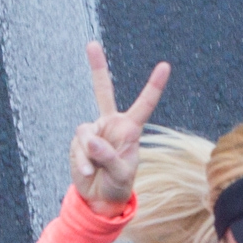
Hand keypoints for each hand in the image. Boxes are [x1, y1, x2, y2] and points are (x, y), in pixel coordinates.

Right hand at [70, 43, 169, 215]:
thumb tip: (92, 141)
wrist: (98, 199)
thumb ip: (109, 158)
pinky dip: (81, 161)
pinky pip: (77, 146)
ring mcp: (93, 132)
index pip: (144, 104)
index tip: (165, 65)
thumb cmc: (118, 186)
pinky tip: (87, 172)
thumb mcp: (121, 175)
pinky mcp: (79, 142)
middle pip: (103, 91)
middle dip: (97, 67)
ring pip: (86, 132)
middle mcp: (111, 125)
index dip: (154, 86)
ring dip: (89, 154)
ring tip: (95, 170)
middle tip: (91, 44)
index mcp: (130, 129)